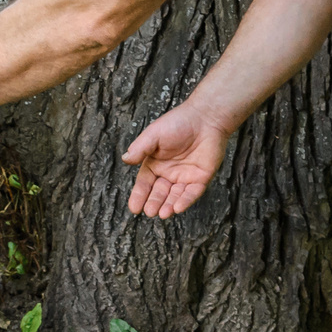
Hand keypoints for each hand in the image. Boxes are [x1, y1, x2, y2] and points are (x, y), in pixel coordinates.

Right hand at [123, 101, 231, 219]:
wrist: (205, 118)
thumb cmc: (178, 122)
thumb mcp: (154, 134)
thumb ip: (140, 148)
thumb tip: (125, 159)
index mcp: (155, 163)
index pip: (145, 183)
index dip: (139, 195)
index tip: (134, 208)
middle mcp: (169, 173)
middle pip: (159, 192)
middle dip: (154, 203)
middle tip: (149, 212)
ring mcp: (185, 177)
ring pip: (175, 196)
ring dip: (168, 205)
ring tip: (162, 214)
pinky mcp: (201, 178)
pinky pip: (192, 193)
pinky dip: (185, 201)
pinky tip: (178, 208)